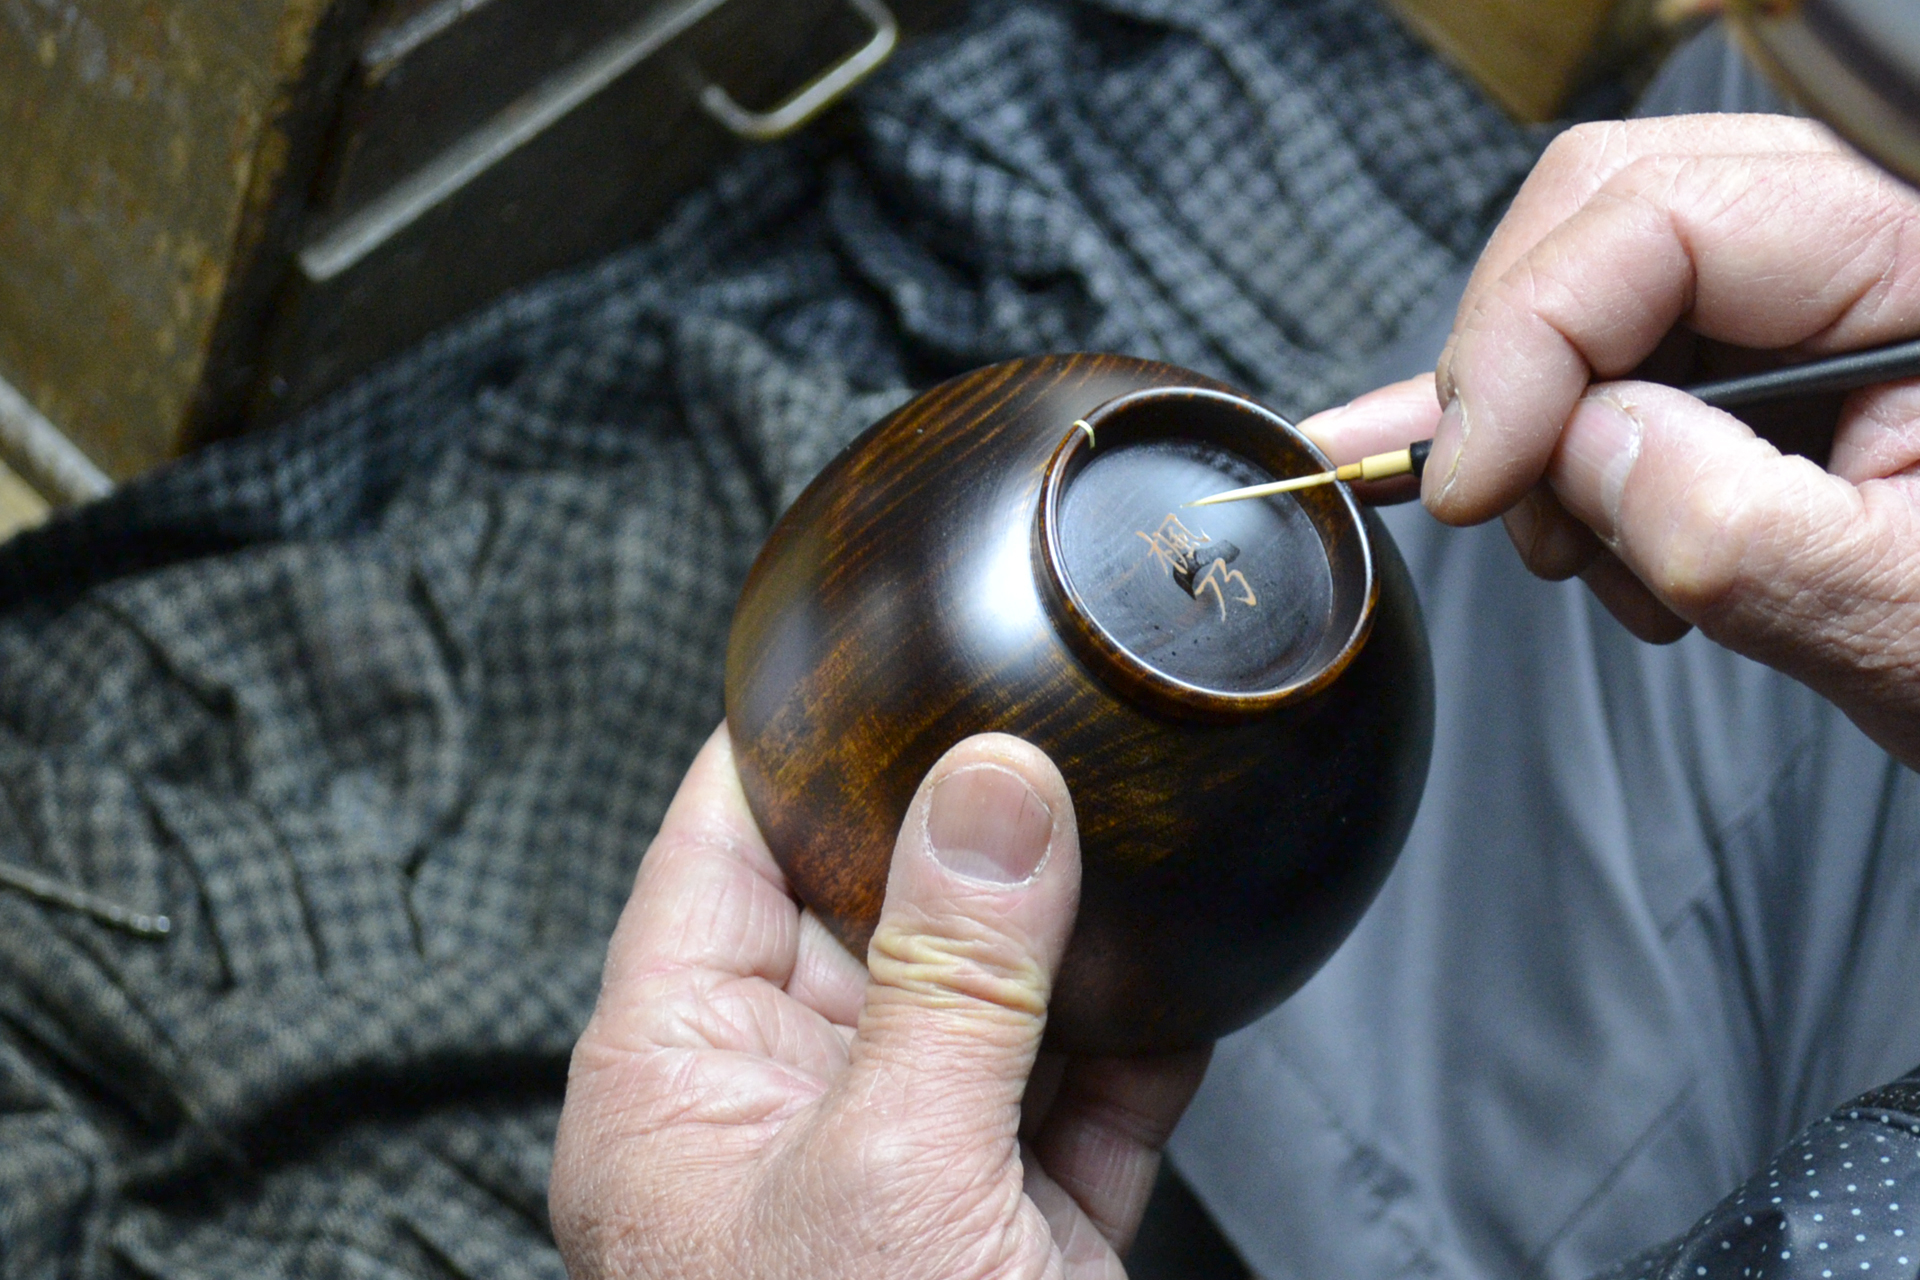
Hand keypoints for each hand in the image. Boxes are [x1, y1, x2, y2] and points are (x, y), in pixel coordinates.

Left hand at [550, 726, 1208, 1279]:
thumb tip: (998, 788)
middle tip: (1050, 723)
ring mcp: (905, 1171)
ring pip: (986, 1004)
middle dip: (963, 826)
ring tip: (1135, 825)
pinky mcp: (1012, 1230)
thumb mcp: (894, 1167)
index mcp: (681, 1086)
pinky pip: (1080, 1098)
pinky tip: (1190, 973)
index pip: (715, 853)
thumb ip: (951, 974)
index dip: (790, 744)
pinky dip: (1139, 1041)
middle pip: (867, 910)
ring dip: (1067, 935)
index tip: (877, 651)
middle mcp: (785, 1113)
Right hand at [1302, 115, 1919, 767]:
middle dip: (1522, 371)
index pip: (1664, 216)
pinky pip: (1624, 339)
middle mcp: (1871, 227)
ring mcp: (1818, 280)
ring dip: (1546, 430)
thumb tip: (1566, 448)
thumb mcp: (1900, 615)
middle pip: (1607, 216)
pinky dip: (1553, 430)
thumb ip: (1728, 524)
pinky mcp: (1776, 340)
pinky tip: (1523, 490)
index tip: (1470, 481)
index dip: (1529, 341)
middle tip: (1507, 507)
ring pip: (1593, 283)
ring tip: (1603, 560)